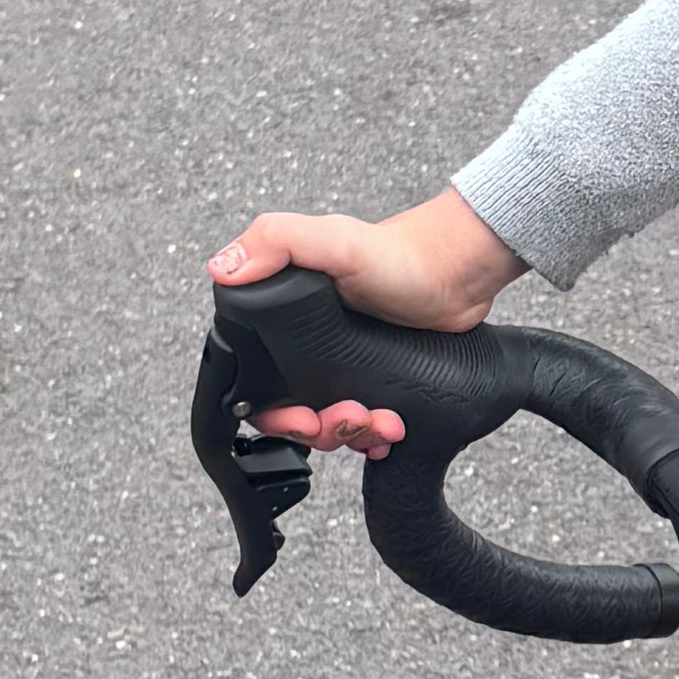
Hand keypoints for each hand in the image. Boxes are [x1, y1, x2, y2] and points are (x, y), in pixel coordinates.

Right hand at [206, 194, 527, 457]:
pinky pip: (363, 427)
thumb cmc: (398, 252)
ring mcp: (342, 365)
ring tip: (383, 423)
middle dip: (321, 429)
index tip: (301, 416)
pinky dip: (374, 438)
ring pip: (330, 424)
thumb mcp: (333, 240)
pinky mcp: (376, 382)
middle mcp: (307, 344)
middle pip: (293, 412)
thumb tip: (221, 270)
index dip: (273, 410)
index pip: (256, 378)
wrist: (457, 273)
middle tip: (352, 418)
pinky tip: (389, 433)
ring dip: (353, 435)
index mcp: (283, 316)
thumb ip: (275, 242)